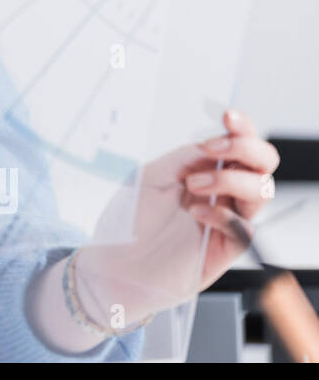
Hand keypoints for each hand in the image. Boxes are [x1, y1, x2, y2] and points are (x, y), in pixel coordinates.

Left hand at [75, 109, 279, 325]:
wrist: (116, 262)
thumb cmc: (130, 219)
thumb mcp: (150, 177)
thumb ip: (182, 159)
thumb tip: (211, 145)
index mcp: (205, 170)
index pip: (238, 144)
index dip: (241, 128)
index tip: (228, 117)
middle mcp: (222, 192)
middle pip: (263, 164)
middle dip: (246, 148)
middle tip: (213, 149)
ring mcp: (227, 219)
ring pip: (262, 191)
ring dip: (230, 180)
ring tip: (193, 186)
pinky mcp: (227, 248)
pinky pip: (245, 227)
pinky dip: (223, 215)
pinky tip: (196, 214)